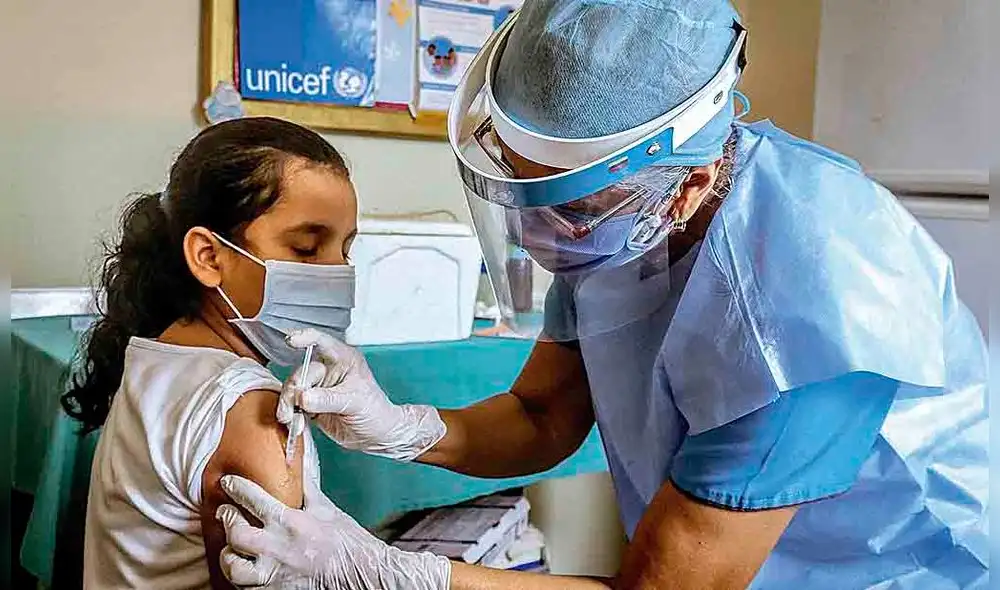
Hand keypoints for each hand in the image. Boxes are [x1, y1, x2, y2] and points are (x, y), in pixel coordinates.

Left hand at [216, 474, 450, 588]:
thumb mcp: (326, 508)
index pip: (253, 498)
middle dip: (226, 519)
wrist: (358, 571)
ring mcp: (274, 573)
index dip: (236, 487)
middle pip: (236, 533)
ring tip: (231, 548)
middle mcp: (278, 547)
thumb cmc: (345, 540)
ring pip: (234, 567)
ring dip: (228, 556)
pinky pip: (245, 586)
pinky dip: (240, 576)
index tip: (228, 482)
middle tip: (225, 512)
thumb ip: (306, 488)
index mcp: (290, 522)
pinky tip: (244, 567)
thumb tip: (299, 464)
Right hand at [276, 328, 446, 461]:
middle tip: (292, 409)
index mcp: (343, 359)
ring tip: (290, 420)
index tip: (291, 341)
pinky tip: (296, 426)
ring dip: (287, 405)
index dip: (305, 338)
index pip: (321, 341)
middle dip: (293, 391)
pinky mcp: (311, 404)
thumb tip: (303, 397)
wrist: (376, 436)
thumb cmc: (375, 412)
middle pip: (301, 373)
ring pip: (293, 390)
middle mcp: (328, 369)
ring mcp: (318, 387)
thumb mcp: (355, 402)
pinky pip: (293, 405)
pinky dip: (291, 416)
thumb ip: (328, 399)